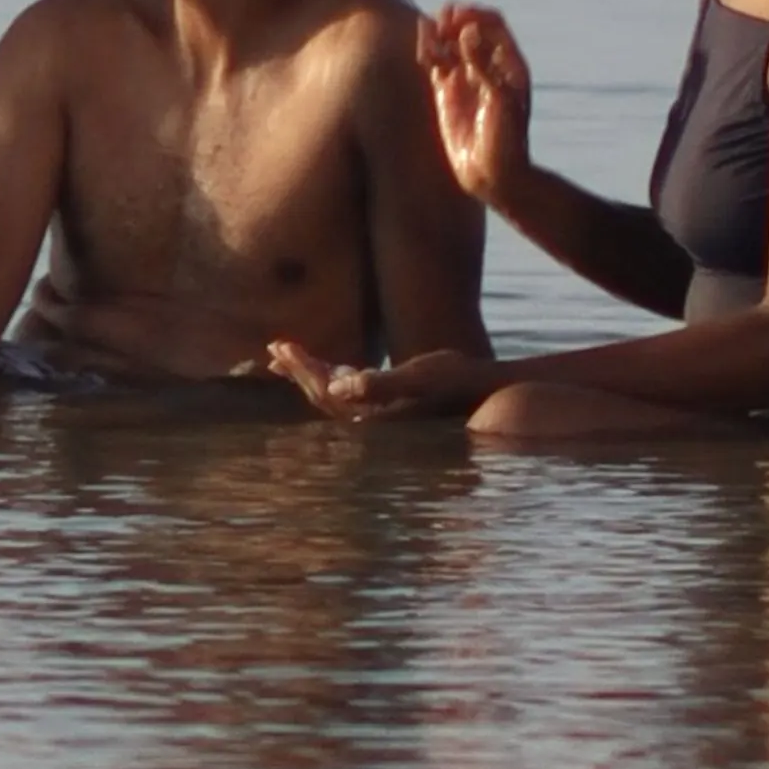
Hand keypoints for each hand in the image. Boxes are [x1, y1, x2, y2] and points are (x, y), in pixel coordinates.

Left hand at [265, 341, 501, 423]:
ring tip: (284, 357)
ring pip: (336, 397)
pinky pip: (354, 395)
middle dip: (299, 372)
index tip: (280, 348)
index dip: (302, 371)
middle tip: (274, 349)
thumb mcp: (421, 378)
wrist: (494, 396)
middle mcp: (376, 421)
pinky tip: (330, 369)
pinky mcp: (396, 407)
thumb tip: (339, 387)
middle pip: (324, 398)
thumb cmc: (459, 383)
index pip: (326, 394)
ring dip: (311, 375)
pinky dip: (335, 379)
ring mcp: (385, 415)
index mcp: (375, 416)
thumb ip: (380, 386)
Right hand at [420, 1, 533, 209]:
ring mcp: (465, 78)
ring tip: (429, 28)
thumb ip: (481, 63)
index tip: (458, 18)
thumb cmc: (506, 138)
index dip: (475, 15)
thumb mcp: (500, 98)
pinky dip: (427, 51)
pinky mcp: (446, 92)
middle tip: (442, 22)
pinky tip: (423, 44)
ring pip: (448, 44)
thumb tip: (465, 31)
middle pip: (468, 28)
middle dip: (454, 20)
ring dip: (438, 32)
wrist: (493, 174)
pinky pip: (435, 63)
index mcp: (508, 63)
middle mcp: (487, 66)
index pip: (492, 24)